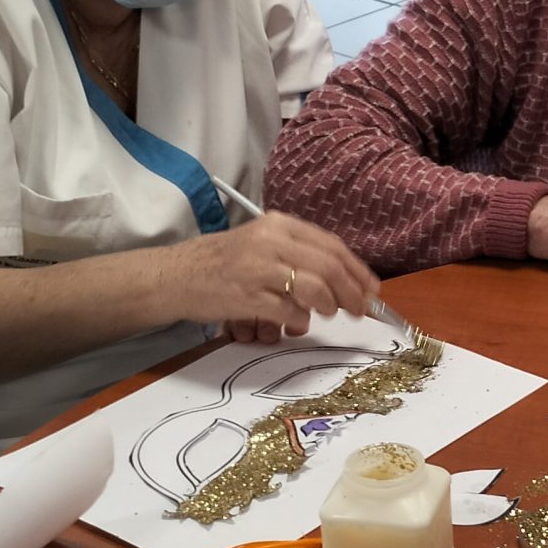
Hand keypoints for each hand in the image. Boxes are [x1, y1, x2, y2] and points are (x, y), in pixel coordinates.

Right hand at [155, 212, 378, 336]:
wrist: (176, 275)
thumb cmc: (223, 263)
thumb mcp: (261, 244)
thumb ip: (298, 255)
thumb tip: (343, 282)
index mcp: (278, 224)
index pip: (331, 245)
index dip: (357, 270)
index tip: (371, 289)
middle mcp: (271, 241)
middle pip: (329, 266)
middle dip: (352, 292)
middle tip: (360, 309)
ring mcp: (259, 268)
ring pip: (314, 288)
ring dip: (329, 305)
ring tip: (328, 313)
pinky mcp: (247, 296)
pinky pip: (289, 310)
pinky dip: (300, 320)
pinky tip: (297, 322)